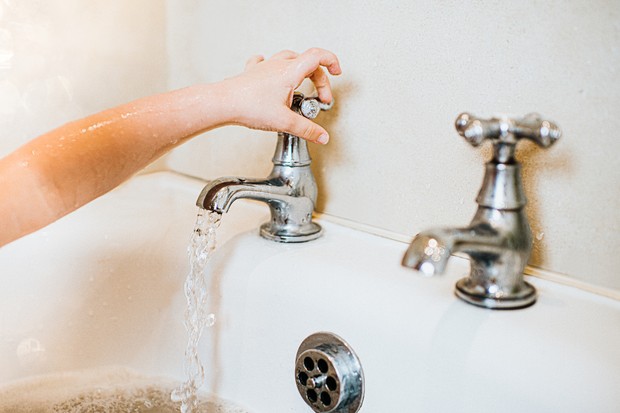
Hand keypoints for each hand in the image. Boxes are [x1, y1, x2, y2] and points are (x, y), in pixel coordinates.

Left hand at [218, 48, 341, 143]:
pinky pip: (265, 62)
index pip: (317, 57)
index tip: (337, 72)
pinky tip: (270, 71)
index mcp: (289, 73)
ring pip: (289, 59)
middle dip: (319, 80)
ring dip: (300, 71)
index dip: (332, 61)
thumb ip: (307, 130)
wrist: (223, 103)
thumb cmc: (248, 107)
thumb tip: (322, 136)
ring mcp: (264, 68)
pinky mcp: (252, 73)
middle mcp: (278, 66)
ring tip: (302, 86)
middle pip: (307, 63)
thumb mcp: (284, 122)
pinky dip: (273, 67)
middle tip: (321, 98)